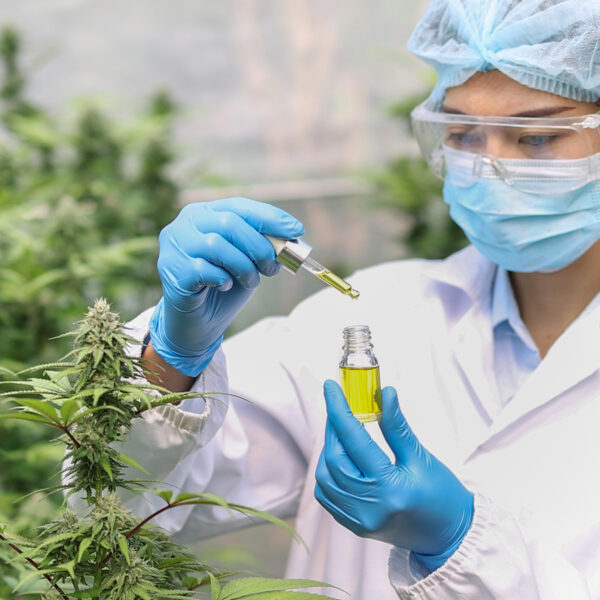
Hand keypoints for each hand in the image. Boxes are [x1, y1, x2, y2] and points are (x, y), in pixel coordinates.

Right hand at [149, 197, 303, 375]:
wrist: (198, 324)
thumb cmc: (224, 286)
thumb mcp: (248, 261)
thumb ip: (261, 245)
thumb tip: (290, 237)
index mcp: (205, 213)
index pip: (240, 206)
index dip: (270, 217)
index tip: (296, 230)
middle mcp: (185, 224)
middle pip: (229, 223)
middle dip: (259, 246)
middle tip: (273, 266)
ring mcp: (174, 246)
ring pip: (216, 245)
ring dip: (243, 266)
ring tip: (251, 281)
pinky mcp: (171, 270)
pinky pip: (203, 269)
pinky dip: (223, 279)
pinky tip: (226, 286)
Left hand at [315, 381, 472, 572]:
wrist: (449, 535)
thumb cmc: (441, 494)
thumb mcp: (420, 457)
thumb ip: (397, 426)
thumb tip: (384, 392)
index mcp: (390, 489)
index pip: (354, 441)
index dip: (339, 409)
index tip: (331, 386)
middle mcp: (369, 508)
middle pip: (334, 459)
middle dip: (333, 428)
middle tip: (340, 407)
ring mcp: (359, 521)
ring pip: (325, 477)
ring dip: (329, 449)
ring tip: (343, 431)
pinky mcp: (354, 526)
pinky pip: (327, 494)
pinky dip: (328, 471)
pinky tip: (341, 456)